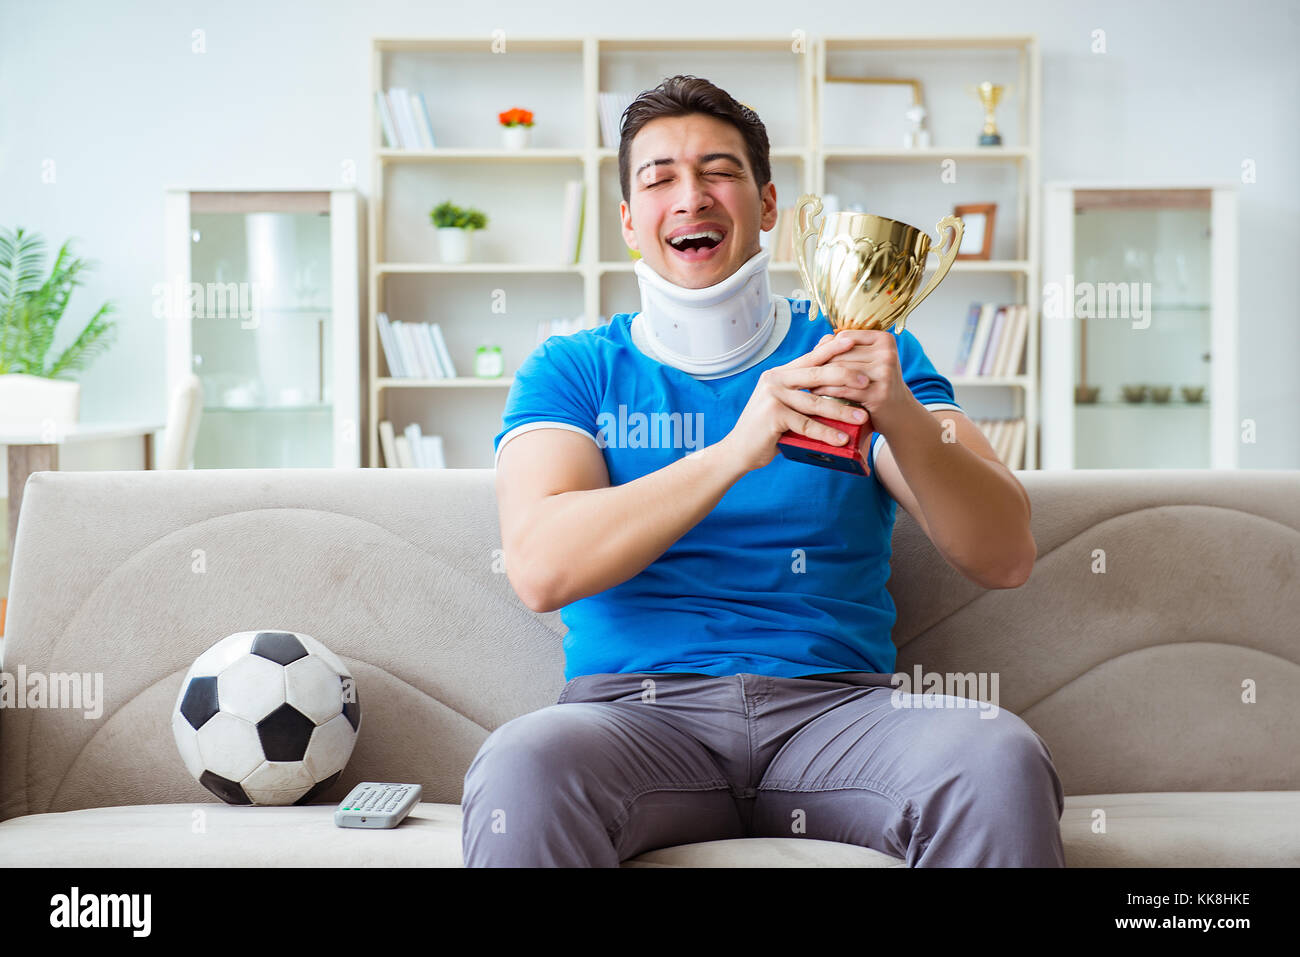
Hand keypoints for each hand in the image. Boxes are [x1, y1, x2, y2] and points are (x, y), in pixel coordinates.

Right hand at [721, 333, 871, 472]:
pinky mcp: (772, 416)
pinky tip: (841, 439)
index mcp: (780, 373)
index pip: (811, 357)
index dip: (832, 349)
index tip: (853, 341)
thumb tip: (828, 374)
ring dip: (841, 411)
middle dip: (845, 377)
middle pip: (816, 374)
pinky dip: (826, 433)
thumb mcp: (783, 402)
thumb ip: (801, 388)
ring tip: (862, 417)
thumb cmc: (767, 427)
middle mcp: (775, 380)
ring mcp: (772, 396)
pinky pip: (806, 424)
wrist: (739, 450)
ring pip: (815, 402)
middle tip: (867, 382)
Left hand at [806, 329, 914, 438]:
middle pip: (841, 355)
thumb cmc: (876, 382)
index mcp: (885, 339)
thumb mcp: (869, 360)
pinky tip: (816, 393)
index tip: (817, 358)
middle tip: (805, 372)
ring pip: (840, 371)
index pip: (845, 337)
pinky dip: (826, 392)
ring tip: (807, 382)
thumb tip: (823, 340)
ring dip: (820, 378)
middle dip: (822, 364)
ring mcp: (885, 373)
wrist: (898, 411)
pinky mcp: (878, 394)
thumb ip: (847, 347)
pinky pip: (843, 390)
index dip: (827, 347)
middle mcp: (887, 353)